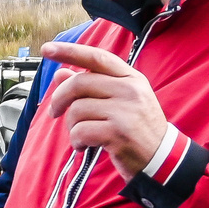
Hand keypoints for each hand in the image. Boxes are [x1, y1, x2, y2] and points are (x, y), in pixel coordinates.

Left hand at [42, 41, 168, 175]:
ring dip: (71, 126)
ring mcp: (125, 111)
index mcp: (131, 78)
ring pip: (76, 110)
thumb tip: (60, 73)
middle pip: (79, 83)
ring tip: (82, 135)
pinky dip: (76, 141)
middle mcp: (130, 90)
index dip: (69, 51)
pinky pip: (80, 131)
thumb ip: (92, 86)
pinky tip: (85, 146)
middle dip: (59, 99)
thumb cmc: (136, 128)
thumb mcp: (120, 101)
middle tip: (54, 113)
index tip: (46, 49)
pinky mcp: (118, 133)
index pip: (97, 57)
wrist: (162, 158)